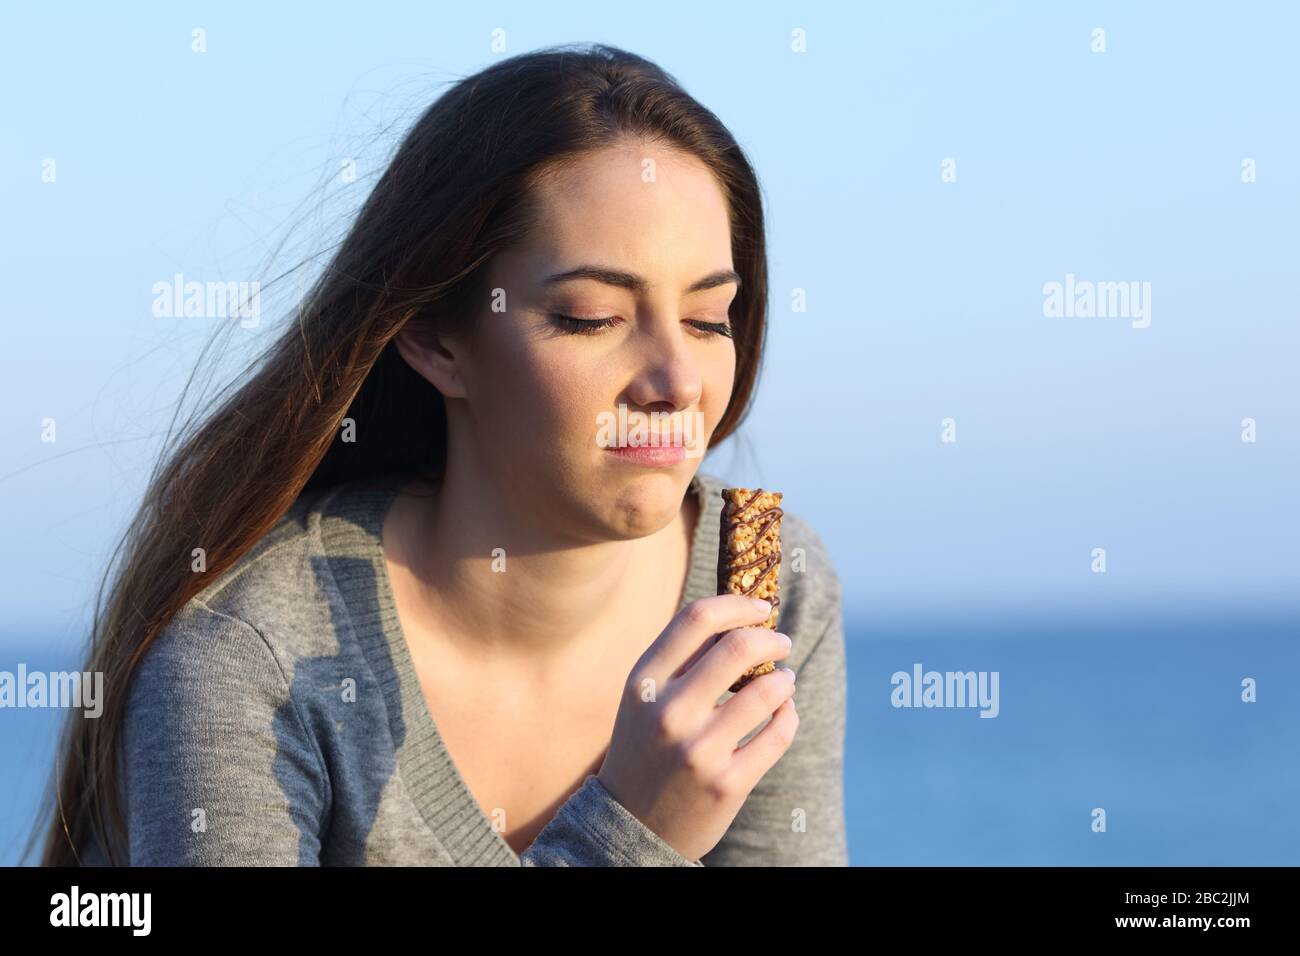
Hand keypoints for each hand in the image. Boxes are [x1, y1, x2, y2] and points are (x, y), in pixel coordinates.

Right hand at [596, 593, 797, 861]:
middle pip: (738, 647)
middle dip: (772, 638)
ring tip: (784, 681)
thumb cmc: (646, 746)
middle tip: (781, 642)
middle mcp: (669, 713)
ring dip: (784, 679)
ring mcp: (698, 750)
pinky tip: (784, 712)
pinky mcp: (727, 784)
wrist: (631, 824)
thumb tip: (740, 619)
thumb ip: (680, 658)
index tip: (762, 608)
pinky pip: (779, 733)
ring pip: (767, 691)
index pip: (697, 619)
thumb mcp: (645, 698)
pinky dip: (790, 714)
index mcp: (644, 682)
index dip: (738, 605)